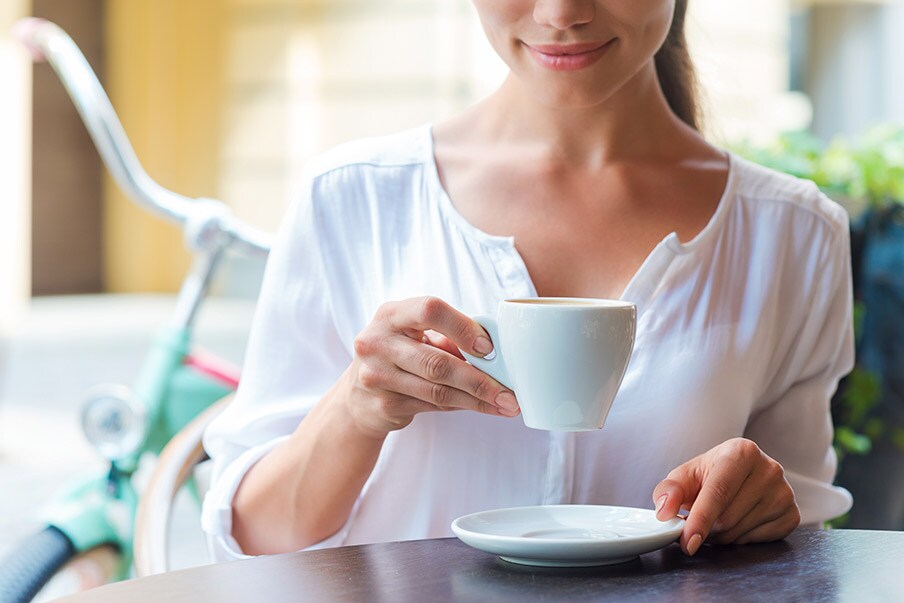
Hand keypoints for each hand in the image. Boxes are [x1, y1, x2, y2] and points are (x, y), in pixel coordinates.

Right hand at [341, 296, 519, 437]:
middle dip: (480, 380)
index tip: (489, 347)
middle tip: (510, 393)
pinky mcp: (384, 405)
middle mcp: (377, 342)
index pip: (430, 310)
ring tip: (506, 404)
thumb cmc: (398, 355)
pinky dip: (463, 406)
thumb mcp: (414, 335)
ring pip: (439, 391)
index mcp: (391, 314)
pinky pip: (434, 406)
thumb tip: (497, 352)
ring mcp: (377, 376)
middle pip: (437, 363)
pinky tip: (484, 407)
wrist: (357, 396)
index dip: (463, 327)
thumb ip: (449, 337)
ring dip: (478, 399)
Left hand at [652, 438, 799, 555]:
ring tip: (718, 519)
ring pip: (741, 532)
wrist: (740, 476)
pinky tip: (738, 522)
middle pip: (728, 518)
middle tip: (699, 523)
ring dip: (721, 536)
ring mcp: (785, 493)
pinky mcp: (792, 515)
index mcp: (741, 452)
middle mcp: (769, 469)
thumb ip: (669, 490)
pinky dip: (741, 539)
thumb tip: (664, 511)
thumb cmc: (710, 475)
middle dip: (707, 529)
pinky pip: (758, 541)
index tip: (687, 542)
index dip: (700, 520)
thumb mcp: (685, 476)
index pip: (718, 492)